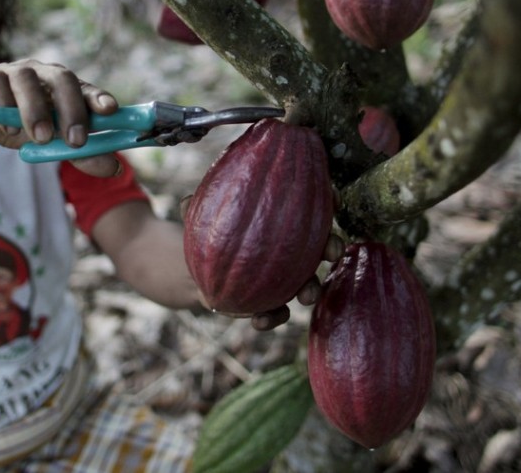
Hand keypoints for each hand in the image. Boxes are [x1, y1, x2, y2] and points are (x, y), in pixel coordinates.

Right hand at [0, 59, 120, 175]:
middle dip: (72, 108)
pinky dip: (5, 107)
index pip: (85, 87)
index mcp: (61, 87)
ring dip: (37, 110)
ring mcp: (13, 73)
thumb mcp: (48, 143)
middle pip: (62, 78)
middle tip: (76, 140)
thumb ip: (79, 154)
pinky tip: (8, 131)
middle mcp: (41, 74)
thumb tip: (115, 168)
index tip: (111, 110)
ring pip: (28, 80)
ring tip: (42, 138)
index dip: (98, 96)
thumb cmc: (14, 125)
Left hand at [182, 194, 342, 330]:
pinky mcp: (267, 303)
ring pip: (305, 283)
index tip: (335, 198)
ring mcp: (281, 278)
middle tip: (333, 251)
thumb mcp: (201, 217)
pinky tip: (259, 321)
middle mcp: (288, 250)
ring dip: (311, 289)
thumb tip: (185, 201)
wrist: (193, 270)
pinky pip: (275, 313)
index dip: (327, 202)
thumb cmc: (207, 233)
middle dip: (331, 248)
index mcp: (281, 223)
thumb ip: (195, 209)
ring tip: (307, 295)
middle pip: (318, 246)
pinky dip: (271, 318)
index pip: (310, 208)